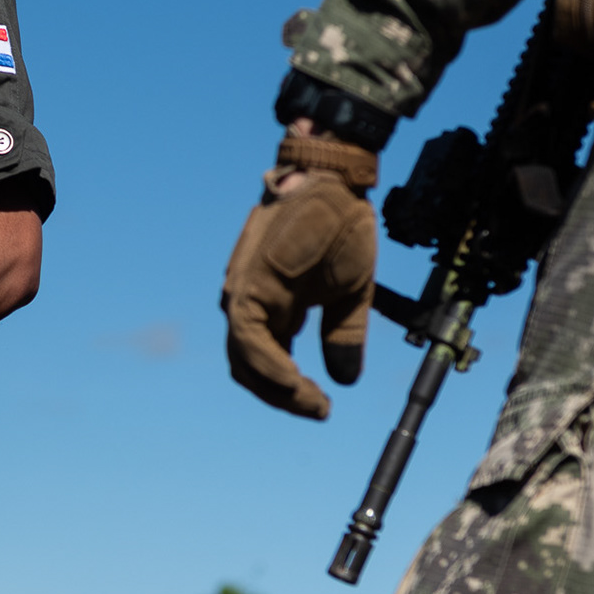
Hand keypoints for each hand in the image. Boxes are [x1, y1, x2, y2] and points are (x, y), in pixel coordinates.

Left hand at [221, 163, 377, 419]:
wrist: (334, 183)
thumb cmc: (340, 228)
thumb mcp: (350, 294)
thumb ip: (343, 336)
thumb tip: (345, 380)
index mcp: (275, 308)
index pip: (269, 363)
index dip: (292, 391)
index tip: (323, 407)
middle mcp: (252, 304)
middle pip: (250, 368)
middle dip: (282, 397)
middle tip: (316, 409)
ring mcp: (244, 294)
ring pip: (243, 358)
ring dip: (275, 389)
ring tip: (309, 402)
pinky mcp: (246, 284)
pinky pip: (247, 337)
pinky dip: (267, 365)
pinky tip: (292, 381)